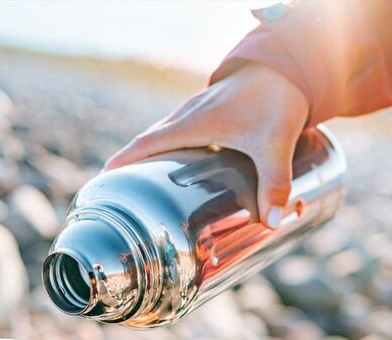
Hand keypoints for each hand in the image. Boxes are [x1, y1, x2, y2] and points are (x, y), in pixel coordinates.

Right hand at [104, 62, 308, 228]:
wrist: (287, 64)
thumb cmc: (276, 98)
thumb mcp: (275, 143)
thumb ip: (275, 182)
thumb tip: (271, 222)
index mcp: (192, 123)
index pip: (147, 143)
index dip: (123, 161)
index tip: (104, 179)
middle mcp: (188, 116)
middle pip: (149, 142)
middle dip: (131, 164)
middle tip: (121, 191)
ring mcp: (197, 112)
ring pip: (163, 136)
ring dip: (149, 156)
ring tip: (144, 183)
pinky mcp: (208, 112)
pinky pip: (178, 132)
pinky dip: (168, 148)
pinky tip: (178, 164)